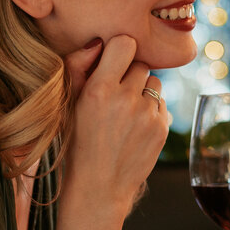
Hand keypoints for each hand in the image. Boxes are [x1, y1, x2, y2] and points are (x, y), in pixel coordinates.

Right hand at [61, 35, 169, 217]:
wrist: (98, 186)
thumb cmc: (77, 140)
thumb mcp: (68, 102)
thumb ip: (77, 65)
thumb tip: (99, 43)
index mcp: (99, 90)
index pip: (125, 44)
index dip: (119, 51)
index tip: (112, 63)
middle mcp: (126, 100)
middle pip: (141, 64)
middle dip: (129, 75)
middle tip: (115, 95)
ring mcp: (147, 115)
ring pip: (154, 83)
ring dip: (143, 91)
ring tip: (125, 112)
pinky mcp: (162, 129)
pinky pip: (162, 103)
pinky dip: (151, 110)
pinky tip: (135, 127)